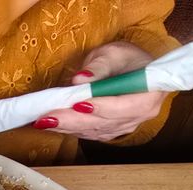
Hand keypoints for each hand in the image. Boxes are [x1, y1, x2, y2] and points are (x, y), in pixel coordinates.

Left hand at [32, 42, 166, 141]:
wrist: (129, 69)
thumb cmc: (125, 59)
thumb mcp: (114, 53)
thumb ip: (99, 66)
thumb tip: (80, 79)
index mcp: (150, 94)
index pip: (124, 106)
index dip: (102, 107)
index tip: (78, 104)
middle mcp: (140, 115)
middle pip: (104, 122)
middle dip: (73, 120)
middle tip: (48, 117)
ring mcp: (124, 126)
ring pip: (93, 130)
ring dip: (67, 127)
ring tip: (42, 121)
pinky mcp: (110, 131)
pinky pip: (88, 133)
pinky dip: (69, 129)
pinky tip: (50, 124)